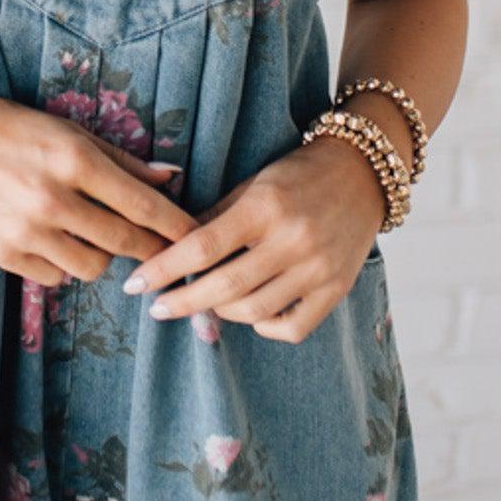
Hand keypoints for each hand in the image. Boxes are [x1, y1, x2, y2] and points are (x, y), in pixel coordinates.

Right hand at [0, 89, 199, 288]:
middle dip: (151, 250)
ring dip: (103, 256)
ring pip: (92, 267)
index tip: (198, 238)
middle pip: (124, 243)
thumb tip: (171, 178)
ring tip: (94, 235)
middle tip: (163, 252)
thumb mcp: (71, 132)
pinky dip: (65, 264)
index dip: (177, 227)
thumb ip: (123, 161)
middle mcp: (52, 199)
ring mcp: (26, 231)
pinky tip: (57, 241)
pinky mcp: (4, 254)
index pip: (143, 206)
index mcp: (75, 161)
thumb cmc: (15, 129)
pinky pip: (56, 277)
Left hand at [121, 135, 386, 341]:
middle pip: (225, 286)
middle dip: (182, 302)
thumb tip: (167, 250)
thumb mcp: (253, 185)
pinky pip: (293, 327)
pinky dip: (264, 326)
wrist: (364, 173)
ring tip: (204, 304)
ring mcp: (319, 268)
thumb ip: (214, 218)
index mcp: (266, 207)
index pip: (202, 247)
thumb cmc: (298, 175)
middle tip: (158, 307)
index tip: (136, 285)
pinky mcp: (338, 288)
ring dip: (220, 313)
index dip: (164, 269)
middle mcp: (294, 239)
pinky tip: (251, 313)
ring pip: (254, 310)